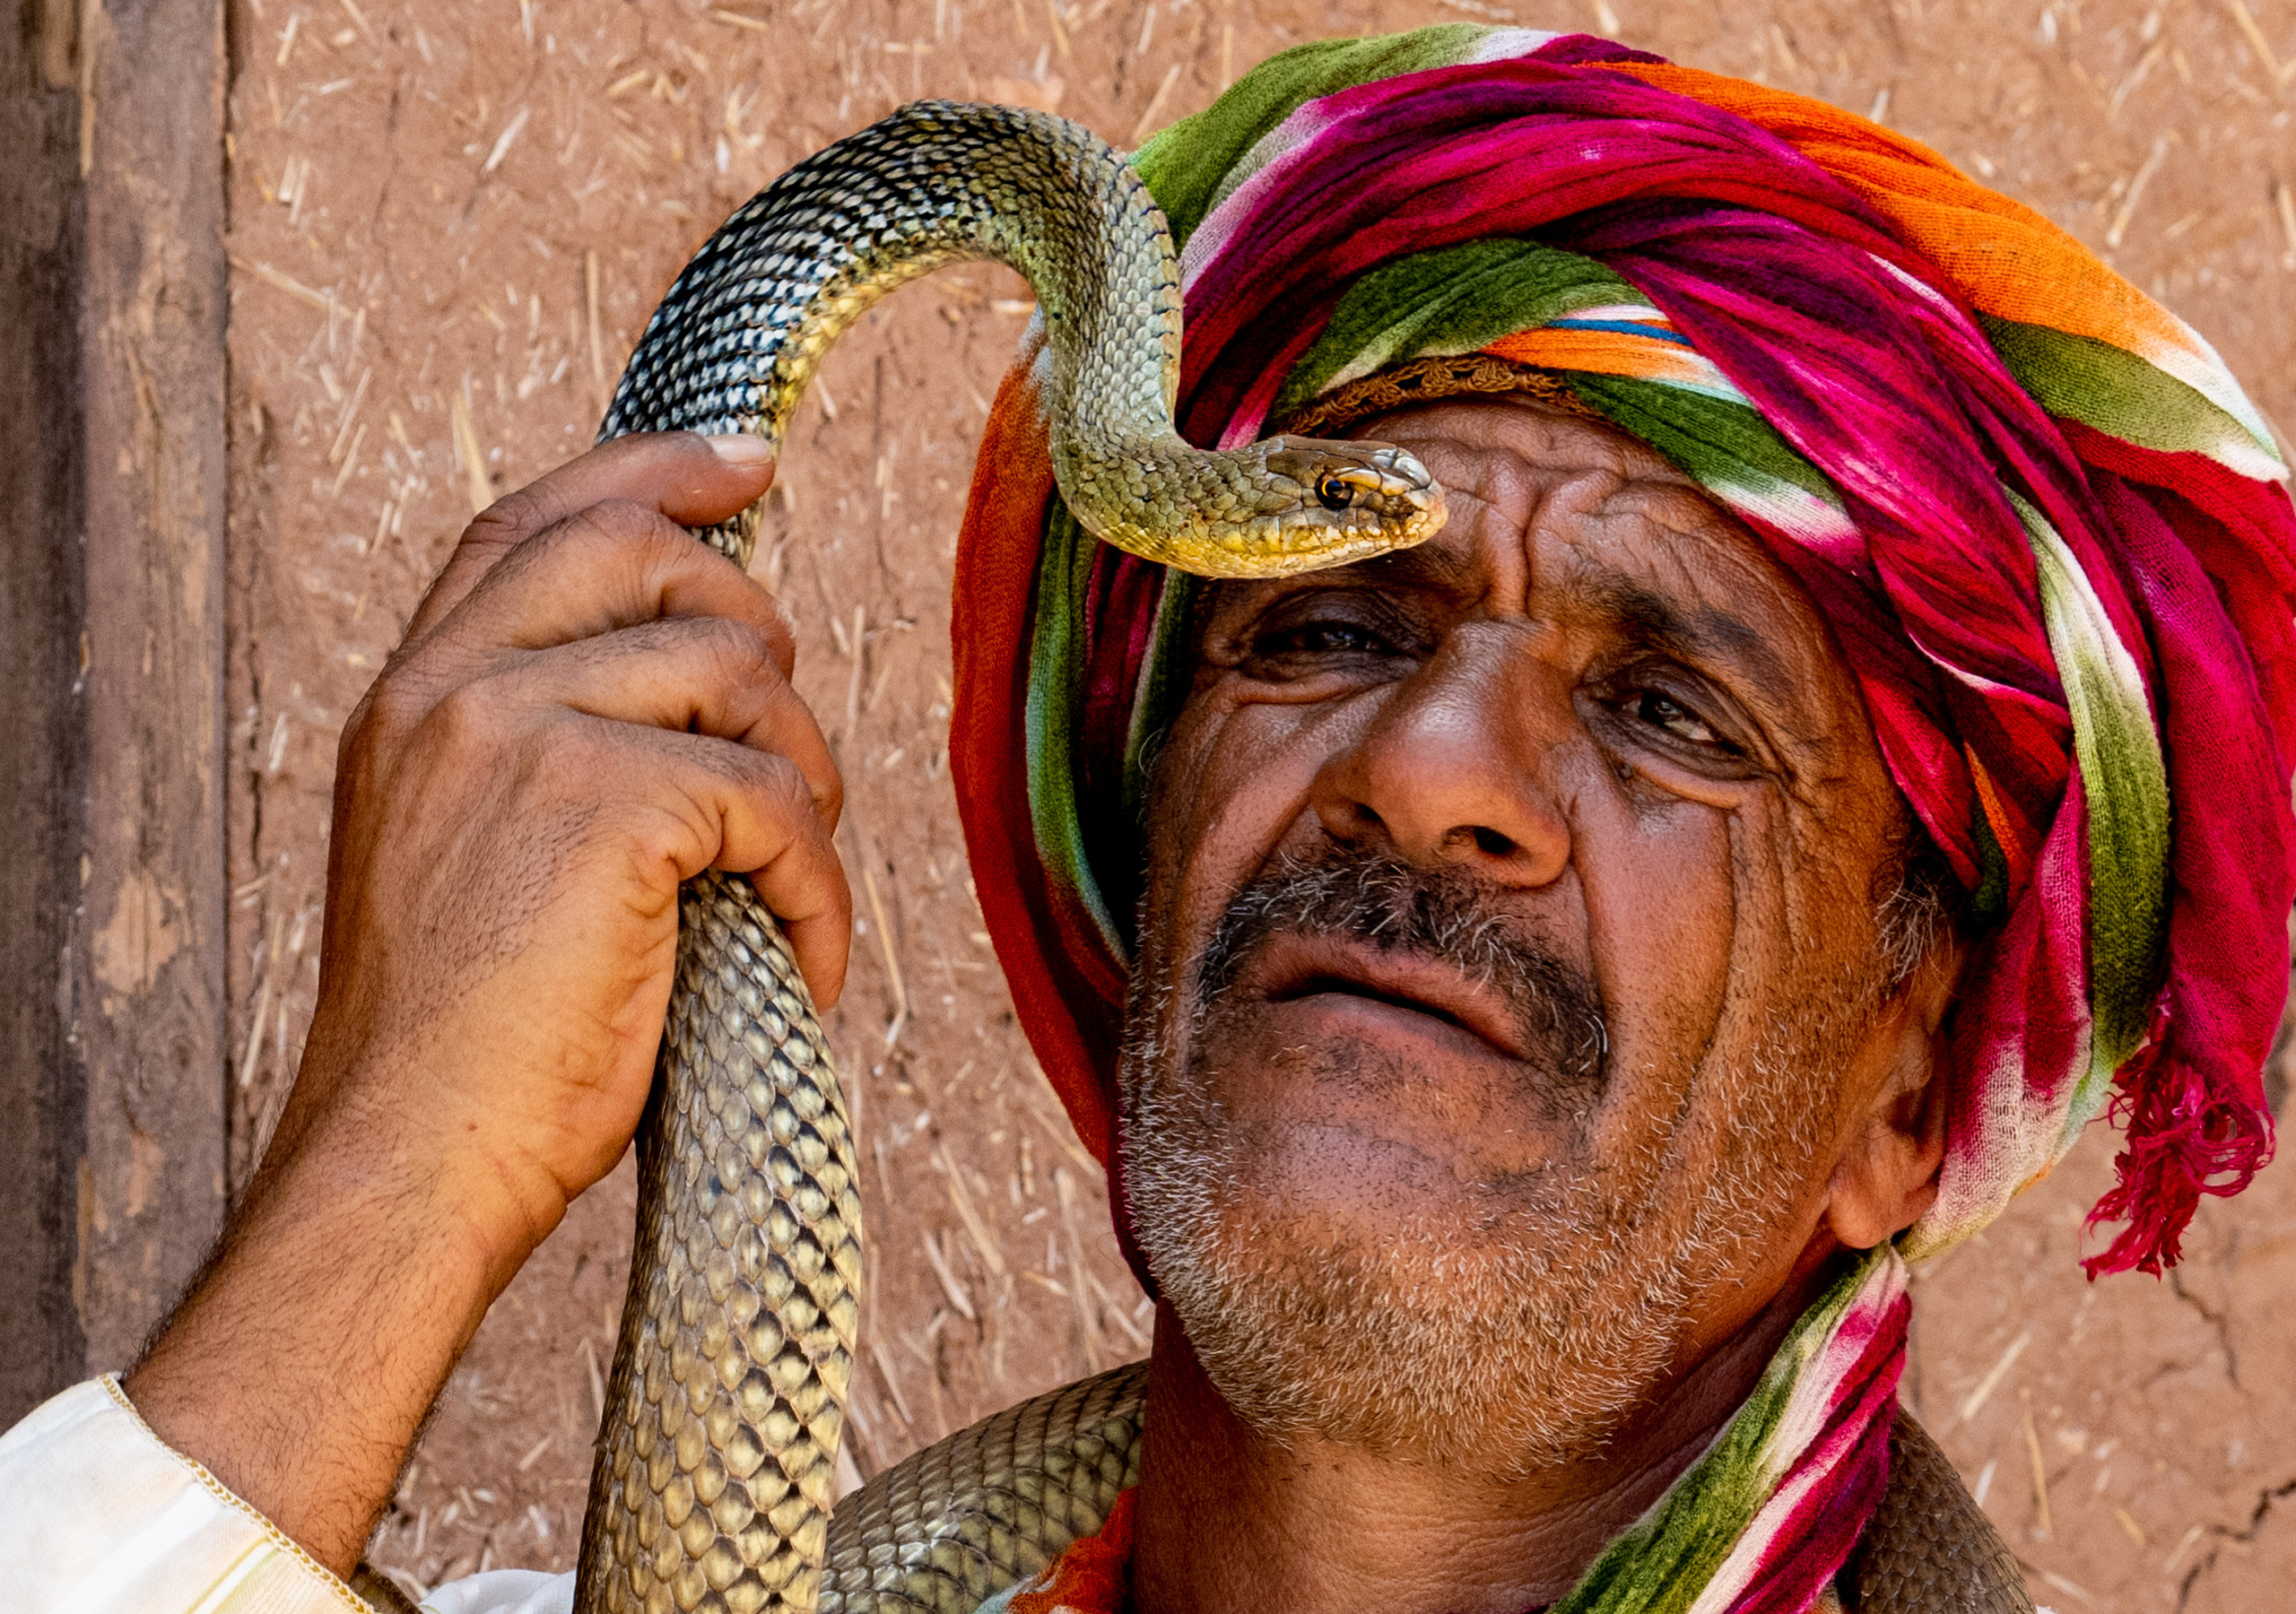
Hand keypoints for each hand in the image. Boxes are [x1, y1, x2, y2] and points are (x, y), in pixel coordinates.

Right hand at [125, 432, 846, 1573]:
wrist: (411, 1158)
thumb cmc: (466, 1044)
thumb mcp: (472, 858)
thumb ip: (544, 749)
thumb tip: (701, 684)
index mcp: (414, 696)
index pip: (534, 527)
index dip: (647, 475)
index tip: (744, 461)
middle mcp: (453, 689)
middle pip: (647, 558)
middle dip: (758, 624)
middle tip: (793, 726)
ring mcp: (521, 733)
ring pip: (738, 674)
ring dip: (805, 774)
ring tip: (798, 871)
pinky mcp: (606, 803)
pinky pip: (778, 799)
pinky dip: (820, 885)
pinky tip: (806, 956)